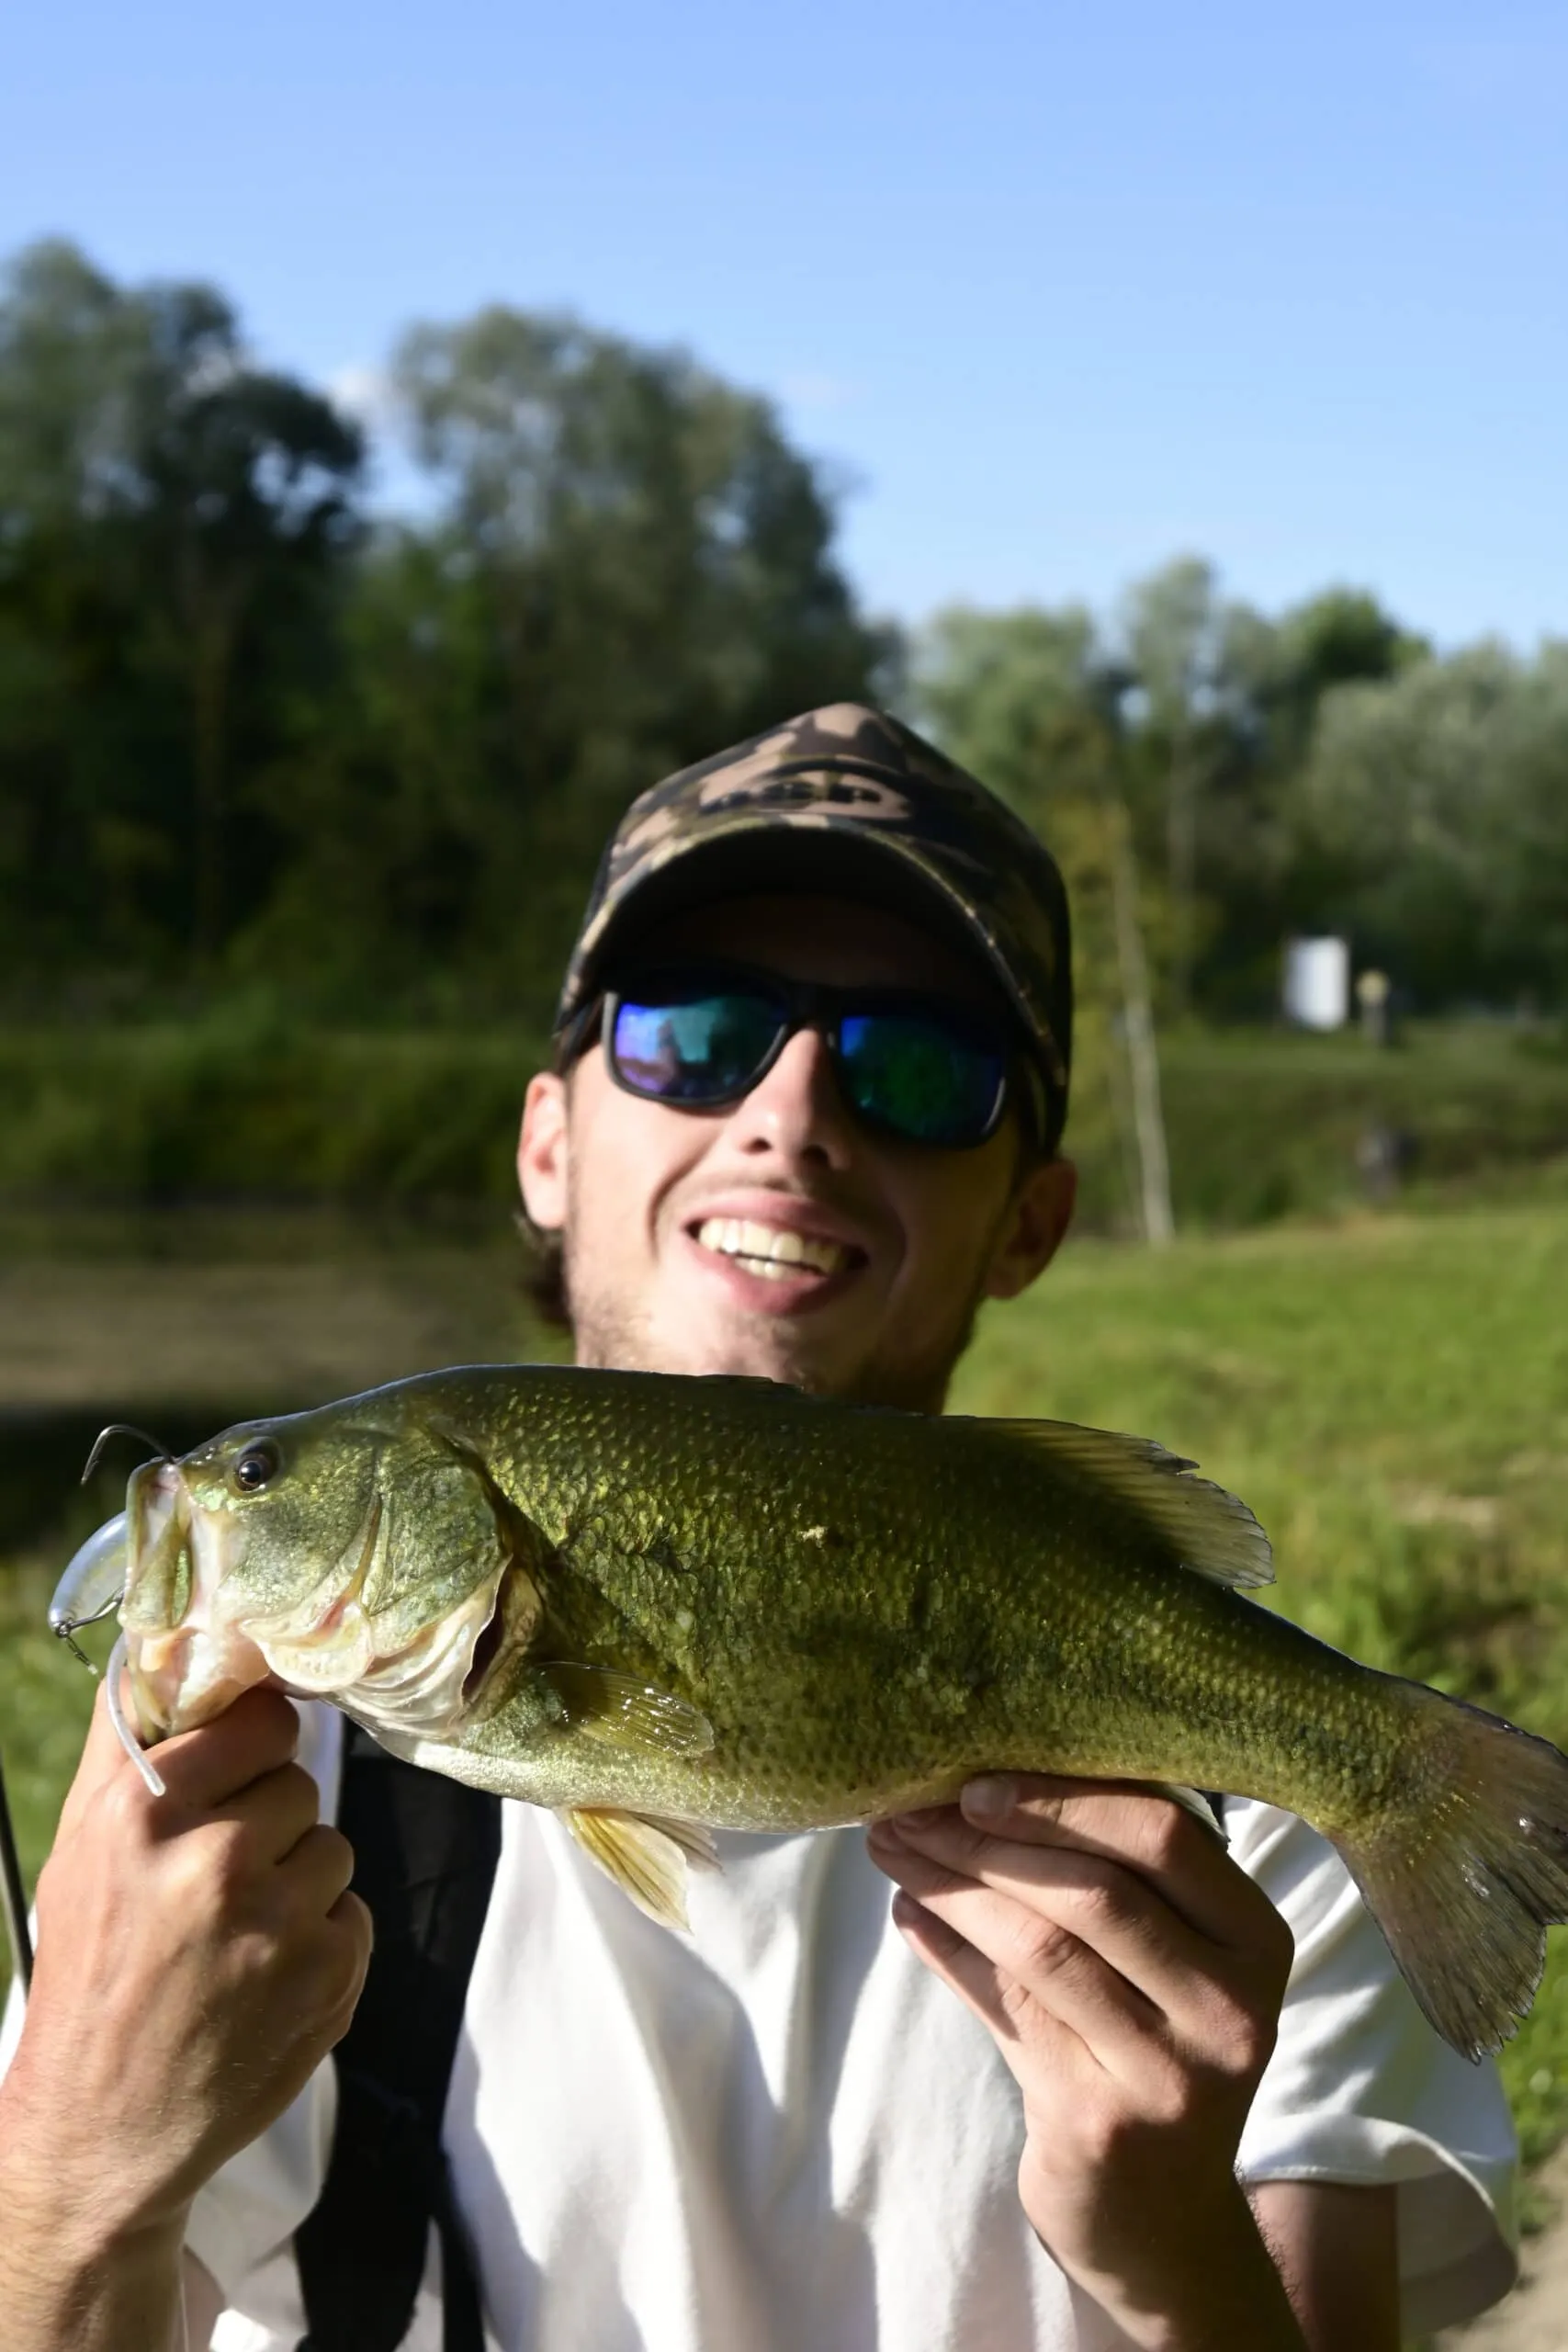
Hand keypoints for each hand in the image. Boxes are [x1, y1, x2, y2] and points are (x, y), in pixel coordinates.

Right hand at [1, 1682, 369, 2271]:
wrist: (103, 2131)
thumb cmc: (89, 1974)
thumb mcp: (81, 1850)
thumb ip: (132, 1743)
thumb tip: (171, 1640)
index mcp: (145, 1814)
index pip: (262, 1720)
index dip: (253, 1749)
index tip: (237, 1775)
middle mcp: (215, 1862)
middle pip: (300, 1782)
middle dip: (268, 1822)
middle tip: (217, 1880)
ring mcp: (280, 1924)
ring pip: (333, 1846)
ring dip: (297, 1882)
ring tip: (237, 1935)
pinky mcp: (331, 1977)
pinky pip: (354, 1911)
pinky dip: (321, 1940)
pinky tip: (265, 1976)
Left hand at [867, 1776, 1299, 2349]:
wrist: (1167, 2222)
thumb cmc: (1156, 2051)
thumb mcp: (1174, 1965)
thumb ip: (1118, 1878)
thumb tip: (986, 1780)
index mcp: (1256, 1939)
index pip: (1163, 1835)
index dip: (1062, 1798)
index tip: (975, 1781)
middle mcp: (1229, 2007)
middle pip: (1095, 1891)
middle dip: (987, 1840)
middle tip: (907, 1811)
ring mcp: (1167, 2073)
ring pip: (1041, 1948)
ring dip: (952, 1888)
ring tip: (894, 1853)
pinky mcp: (1099, 2122)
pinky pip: (1005, 2010)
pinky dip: (948, 1953)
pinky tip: (911, 1916)